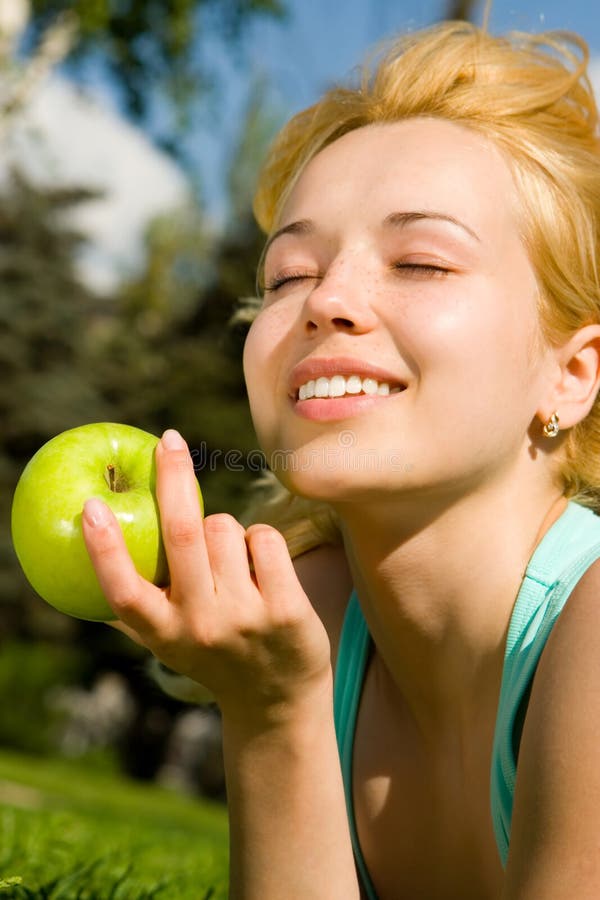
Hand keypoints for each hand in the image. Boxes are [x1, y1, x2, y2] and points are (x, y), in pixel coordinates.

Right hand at [82, 429, 331, 726]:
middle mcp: (199, 625)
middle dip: (174, 477)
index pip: (124, 591)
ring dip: (225, 529)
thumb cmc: (213, 656)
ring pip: (226, 528)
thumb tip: (97, 552)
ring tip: (231, 562)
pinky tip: (260, 568)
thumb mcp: (169, 641)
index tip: (92, 506)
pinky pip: (263, 539)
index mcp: (162, 633)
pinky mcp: (286, 610)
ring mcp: (244, 618)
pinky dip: (258, 540)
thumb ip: (137, 606)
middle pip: (182, 535)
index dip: (105, 548)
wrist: (276, 702)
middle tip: (170, 441)